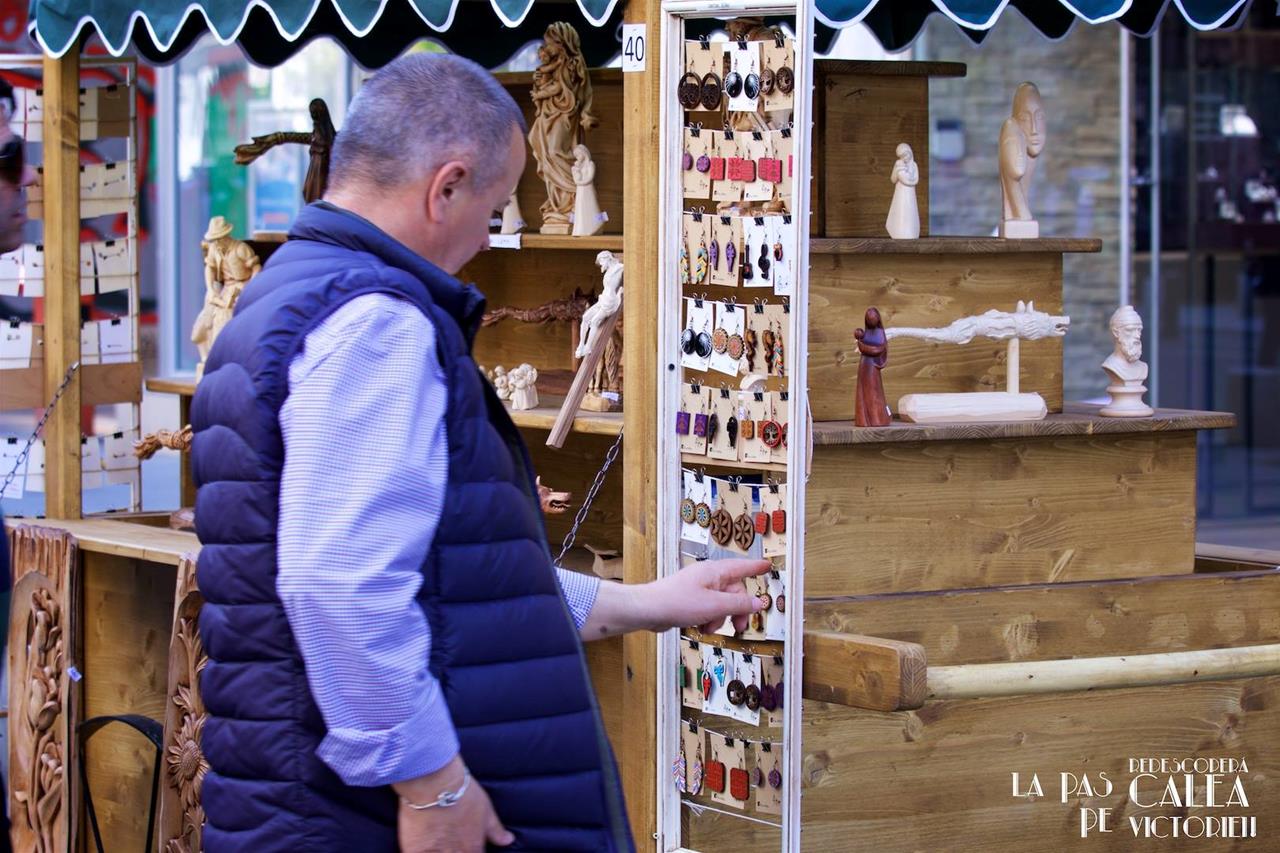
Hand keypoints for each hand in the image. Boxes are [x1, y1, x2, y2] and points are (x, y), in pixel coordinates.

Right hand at [395, 756, 512, 852]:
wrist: (435, 783)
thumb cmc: (462, 793)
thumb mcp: (486, 810)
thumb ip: (496, 830)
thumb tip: (508, 840)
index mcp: (474, 848)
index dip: (471, 851)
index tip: (466, 845)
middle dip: (454, 851)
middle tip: (450, 839)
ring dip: (438, 850)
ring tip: (437, 838)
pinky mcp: (414, 850)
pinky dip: (420, 851)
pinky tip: (421, 844)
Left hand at [635, 558, 770, 634]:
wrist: (648, 610)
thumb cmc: (677, 602)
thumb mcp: (715, 606)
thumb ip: (739, 604)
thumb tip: (758, 602)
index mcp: (715, 572)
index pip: (742, 567)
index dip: (756, 567)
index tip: (768, 566)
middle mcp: (708, 578)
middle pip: (734, 592)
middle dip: (736, 611)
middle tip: (738, 626)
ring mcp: (698, 589)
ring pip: (721, 604)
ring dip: (719, 619)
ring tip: (708, 627)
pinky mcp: (690, 600)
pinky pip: (708, 610)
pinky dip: (708, 620)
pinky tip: (699, 627)